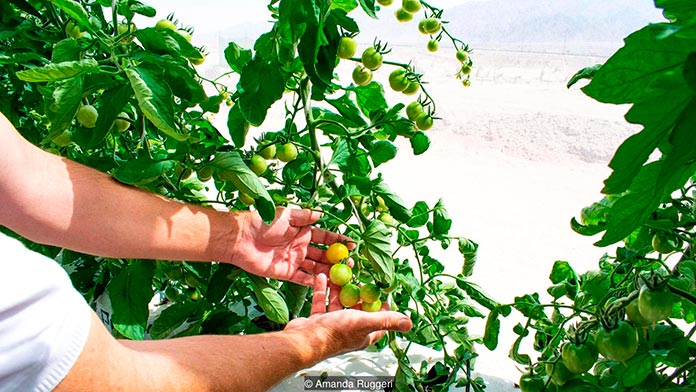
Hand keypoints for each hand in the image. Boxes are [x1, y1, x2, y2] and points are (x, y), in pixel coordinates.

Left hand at [227, 207, 352, 285]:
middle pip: (323, 255)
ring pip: (316, 268)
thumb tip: (321, 213)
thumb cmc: (262, 223)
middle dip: (337, 259)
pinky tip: (326, 284)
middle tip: (351, 264)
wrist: (241, 239)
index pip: (325, 237)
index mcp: (302, 232)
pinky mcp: (286, 273)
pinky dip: (313, 282)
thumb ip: (304, 216)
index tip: (352, 244)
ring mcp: (294, 261)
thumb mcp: (286, 215)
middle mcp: (301, 246)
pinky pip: (303, 279)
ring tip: (343, 276)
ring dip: (329, 272)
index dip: (339, 240)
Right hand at [285, 274, 411, 355]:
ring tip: (342, 273)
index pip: (378, 321)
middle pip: (357, 309)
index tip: (383, 293)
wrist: (303, 340)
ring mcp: (331, 325)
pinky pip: (321, 302)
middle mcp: (348, 330)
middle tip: (360, 278)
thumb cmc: (334, 333)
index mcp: (362, 334)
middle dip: (359, 293)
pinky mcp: (317, 320)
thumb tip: (409, 323)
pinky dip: (323, 289)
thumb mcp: (365, 323)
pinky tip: (323, 277)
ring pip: (338, 303)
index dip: (383, 308)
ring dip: (340, 288)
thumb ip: (386, 321)